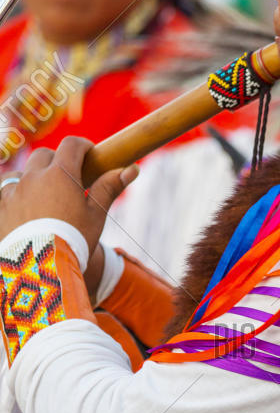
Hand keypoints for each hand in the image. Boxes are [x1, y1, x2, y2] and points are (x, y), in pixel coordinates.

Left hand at [0, 137, 136, 267]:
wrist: (41, 268)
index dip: (83, 146)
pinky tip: (24, 210)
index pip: (72, 145)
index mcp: (61, 174)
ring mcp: (14, 191)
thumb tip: (132, 168)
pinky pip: (5, 192)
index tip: (90, 155)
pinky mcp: (1, 208)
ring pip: (23, 173)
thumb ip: (109, 188)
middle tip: (68, 179)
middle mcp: (34, 177)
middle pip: (44, 155)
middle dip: (57, 161)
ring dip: (33, 178)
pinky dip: (15, 196)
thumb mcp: (96, 214)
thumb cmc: (74, 240)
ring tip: (44, 197)